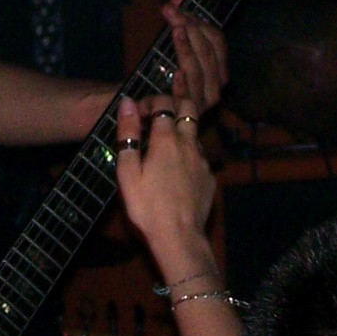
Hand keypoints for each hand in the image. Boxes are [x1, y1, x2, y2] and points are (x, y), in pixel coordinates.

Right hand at [114, 96, 216, 276]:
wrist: (180, 237)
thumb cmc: (147, 206)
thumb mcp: (128, 171)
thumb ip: (128, 134)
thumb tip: (126, 103)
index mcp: (167, 139)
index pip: (164, 103)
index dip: (150, 100)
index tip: (137, 112)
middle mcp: (189, 143)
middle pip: (189, 107)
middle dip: (177, 97)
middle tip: (162, 102)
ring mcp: (203, 160)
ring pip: (195, 132)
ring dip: (182, 128)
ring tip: (165, 141)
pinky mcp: (210, 177)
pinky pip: (199, 156)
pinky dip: (188, 153)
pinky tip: (178, 169)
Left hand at [160, 0, 228, 114]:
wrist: (134, 103)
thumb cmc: (154, 69)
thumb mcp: (168, 36)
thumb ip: (180, 9)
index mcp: (216, 66)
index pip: (216, 40)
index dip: (197, 20)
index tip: (175, 6)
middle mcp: (215, 84)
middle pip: (210, 51)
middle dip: (191, 28)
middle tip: (170, 12)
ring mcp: (203, 101)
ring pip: (201, 69)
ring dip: (187, 47)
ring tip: (174, 29)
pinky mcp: (186, 113)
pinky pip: (188, 95)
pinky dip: (183, 82)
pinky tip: (175, 71)